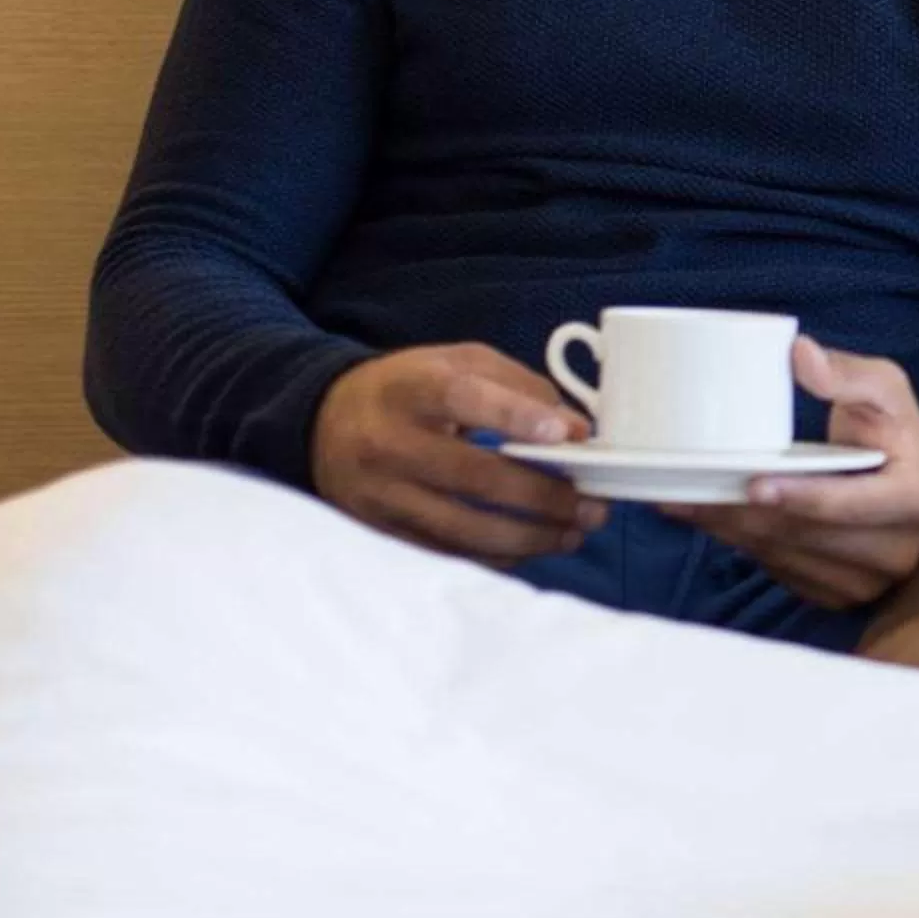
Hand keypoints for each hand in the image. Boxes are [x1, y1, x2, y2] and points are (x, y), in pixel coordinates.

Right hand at [310, 344, 603, 562]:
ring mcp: (381, 493)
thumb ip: (519, 386)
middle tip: (593, 505)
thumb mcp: (458, 362)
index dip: (516, 417)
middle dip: (543, 496)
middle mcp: (390, 442)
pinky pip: (446, 553)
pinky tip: (534, 546)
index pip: (463, 399)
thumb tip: (576, 429)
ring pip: (462, 527)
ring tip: (574, 533)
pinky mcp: (380, 530)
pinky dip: (497, 555)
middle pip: (472, 476)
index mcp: (412, 389)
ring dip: (529, 537)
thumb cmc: (411, 388)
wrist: (325, 422)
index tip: (567, 435)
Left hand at [663, 339, 918, 611]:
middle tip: (685, 487)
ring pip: (782, 556)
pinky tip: (708, 519)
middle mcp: (893, 552)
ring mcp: (864, 582)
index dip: (800, 496)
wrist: (917, 485)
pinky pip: (778, 571)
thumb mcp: (886, 388)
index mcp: (912, 500)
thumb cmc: (894, 430)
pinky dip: (740, 544)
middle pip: (802, 534)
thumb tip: (800, 354)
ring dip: (729, 530)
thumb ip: (847, 372)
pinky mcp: (836, 595)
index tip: (754, 482)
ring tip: (681, 500)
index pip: (849, 504)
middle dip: (741, 512)